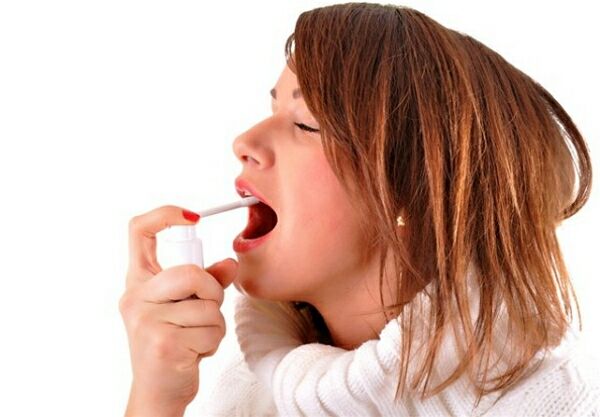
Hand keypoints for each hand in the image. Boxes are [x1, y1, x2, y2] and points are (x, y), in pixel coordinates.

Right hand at [119, 205, 237, 415]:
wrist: (158, 391)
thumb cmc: (173, 344)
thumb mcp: (185, 308)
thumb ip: (207, 283)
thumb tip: (231, 264)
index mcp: (138, 282)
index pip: (138, 231)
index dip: (165, 215)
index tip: (193, 217)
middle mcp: (135, 297)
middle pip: (190, 272)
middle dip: (212, 291)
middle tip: (207, 308)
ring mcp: (146, 320)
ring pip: (207, 304)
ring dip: (214, 323)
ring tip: (196, 337)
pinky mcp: (163, 343)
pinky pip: (210, 330)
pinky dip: (213, 343)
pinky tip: (194, 352)